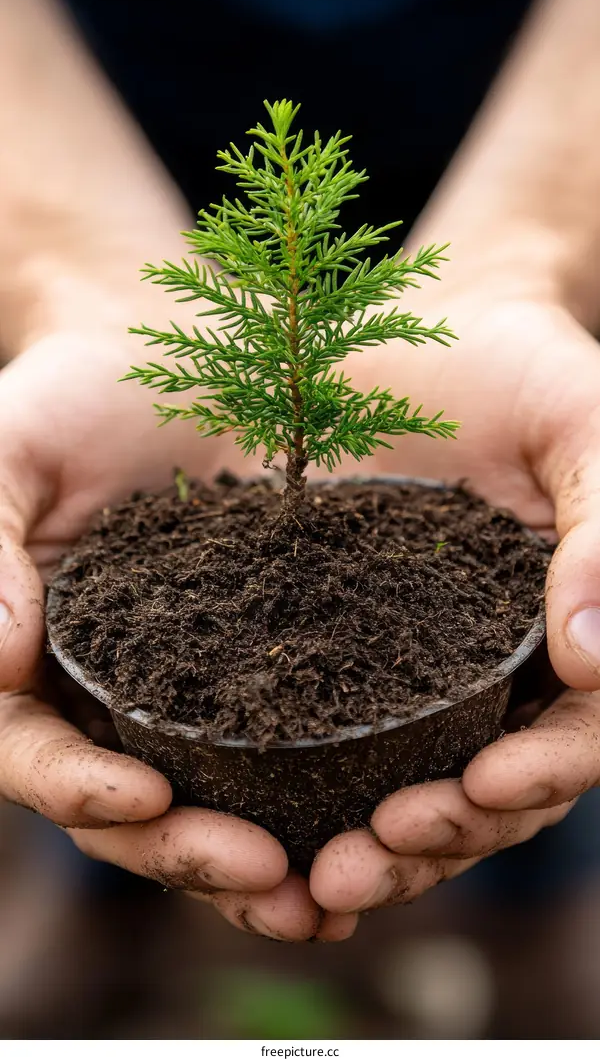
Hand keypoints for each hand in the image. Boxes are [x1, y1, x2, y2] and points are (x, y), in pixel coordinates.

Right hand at [0, 330, 354, 941]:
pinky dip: (319, 804)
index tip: (148, 799)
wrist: (165, 357)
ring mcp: (182, 693)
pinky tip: (377, 826)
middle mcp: (102, 698)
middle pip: (127, 812)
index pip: (32, 753)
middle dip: (191, 854)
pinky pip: (284, 753)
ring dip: (261, 864)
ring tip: (332, 897)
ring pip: (209, 806)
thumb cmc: (69, 396)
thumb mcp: (6, 453)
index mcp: (26, 665)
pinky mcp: (260, 672)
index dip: (80, 790)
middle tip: (273, 883)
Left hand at [309, 287, 599, 918]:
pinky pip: (331, 741)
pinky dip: (306, 795)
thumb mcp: (585, 426)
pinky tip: (258, 822)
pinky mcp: (337, 651)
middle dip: (439, 841)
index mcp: (571, 634)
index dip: (541, 777)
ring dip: (373, 848)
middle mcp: (499, 673)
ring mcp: (419, 671)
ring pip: (412, 790)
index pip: (575, 737)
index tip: (483, 788)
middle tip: (365, 866)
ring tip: (316, 878)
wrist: (422, 336)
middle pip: (489, 795)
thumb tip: (597, 659)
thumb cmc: (523, 369)